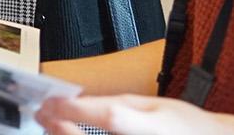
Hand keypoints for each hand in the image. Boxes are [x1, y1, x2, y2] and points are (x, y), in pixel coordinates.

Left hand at [36, 95, 233, 134]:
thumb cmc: (189, 129)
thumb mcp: (154, 106)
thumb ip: (118, 106)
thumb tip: (84, 104)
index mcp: (147, 129)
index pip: (106, 117)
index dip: (73, 110)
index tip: (50, 103)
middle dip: (60, 130)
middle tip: (45, 116)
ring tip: (54, 128)